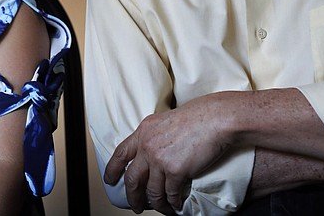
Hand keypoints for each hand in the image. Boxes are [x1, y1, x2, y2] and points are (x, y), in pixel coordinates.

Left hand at [103, 97, 230, 213]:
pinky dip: (173, 202)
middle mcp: (147, 147)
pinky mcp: (176, 171)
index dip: (112, 169)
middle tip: (135, 206)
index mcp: (143, 132)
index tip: (110, 180)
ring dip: (157, 204)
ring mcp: (160, 160)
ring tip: (162, 209)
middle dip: (132, 197)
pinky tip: (176, 204)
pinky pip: (170, 194)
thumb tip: (151, 152)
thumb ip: (153, 136)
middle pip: (132, 179)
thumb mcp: (164, 121)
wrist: (213, 119)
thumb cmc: (196, 117)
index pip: (120, 154)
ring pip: (152, 191)